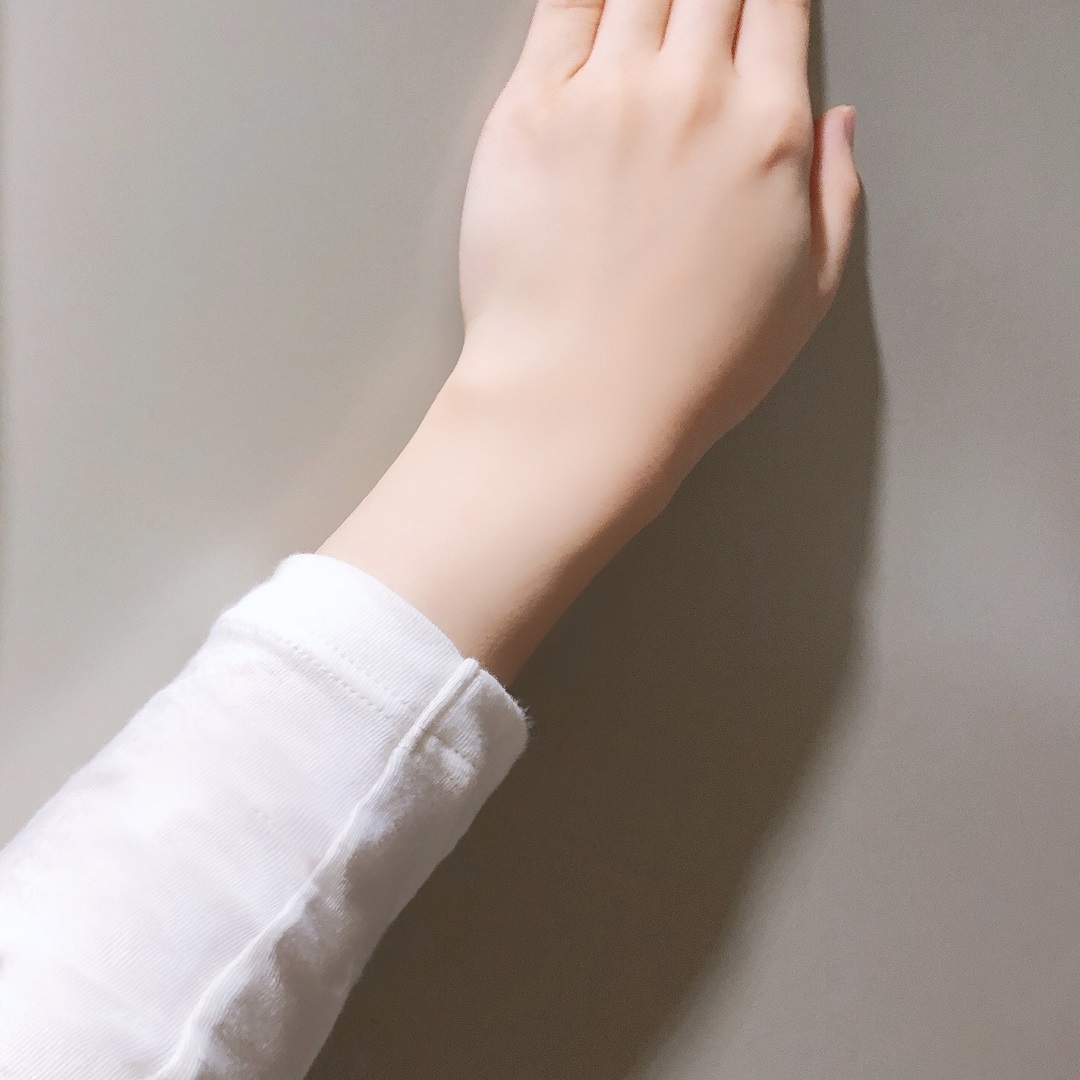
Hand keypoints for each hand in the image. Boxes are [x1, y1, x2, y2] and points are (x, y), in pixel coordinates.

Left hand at [321, 0, 858, 680]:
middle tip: (699, 6)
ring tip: (648, 4)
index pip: (777, 2)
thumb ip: (837, 194)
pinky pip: (557, 6)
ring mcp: (605, 97)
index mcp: (768, 132)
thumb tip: (841, 124)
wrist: (583, 402)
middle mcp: (691, 95)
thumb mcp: (808, 295)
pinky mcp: (527, 114)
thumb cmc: (691, 367)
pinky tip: (590, 2)